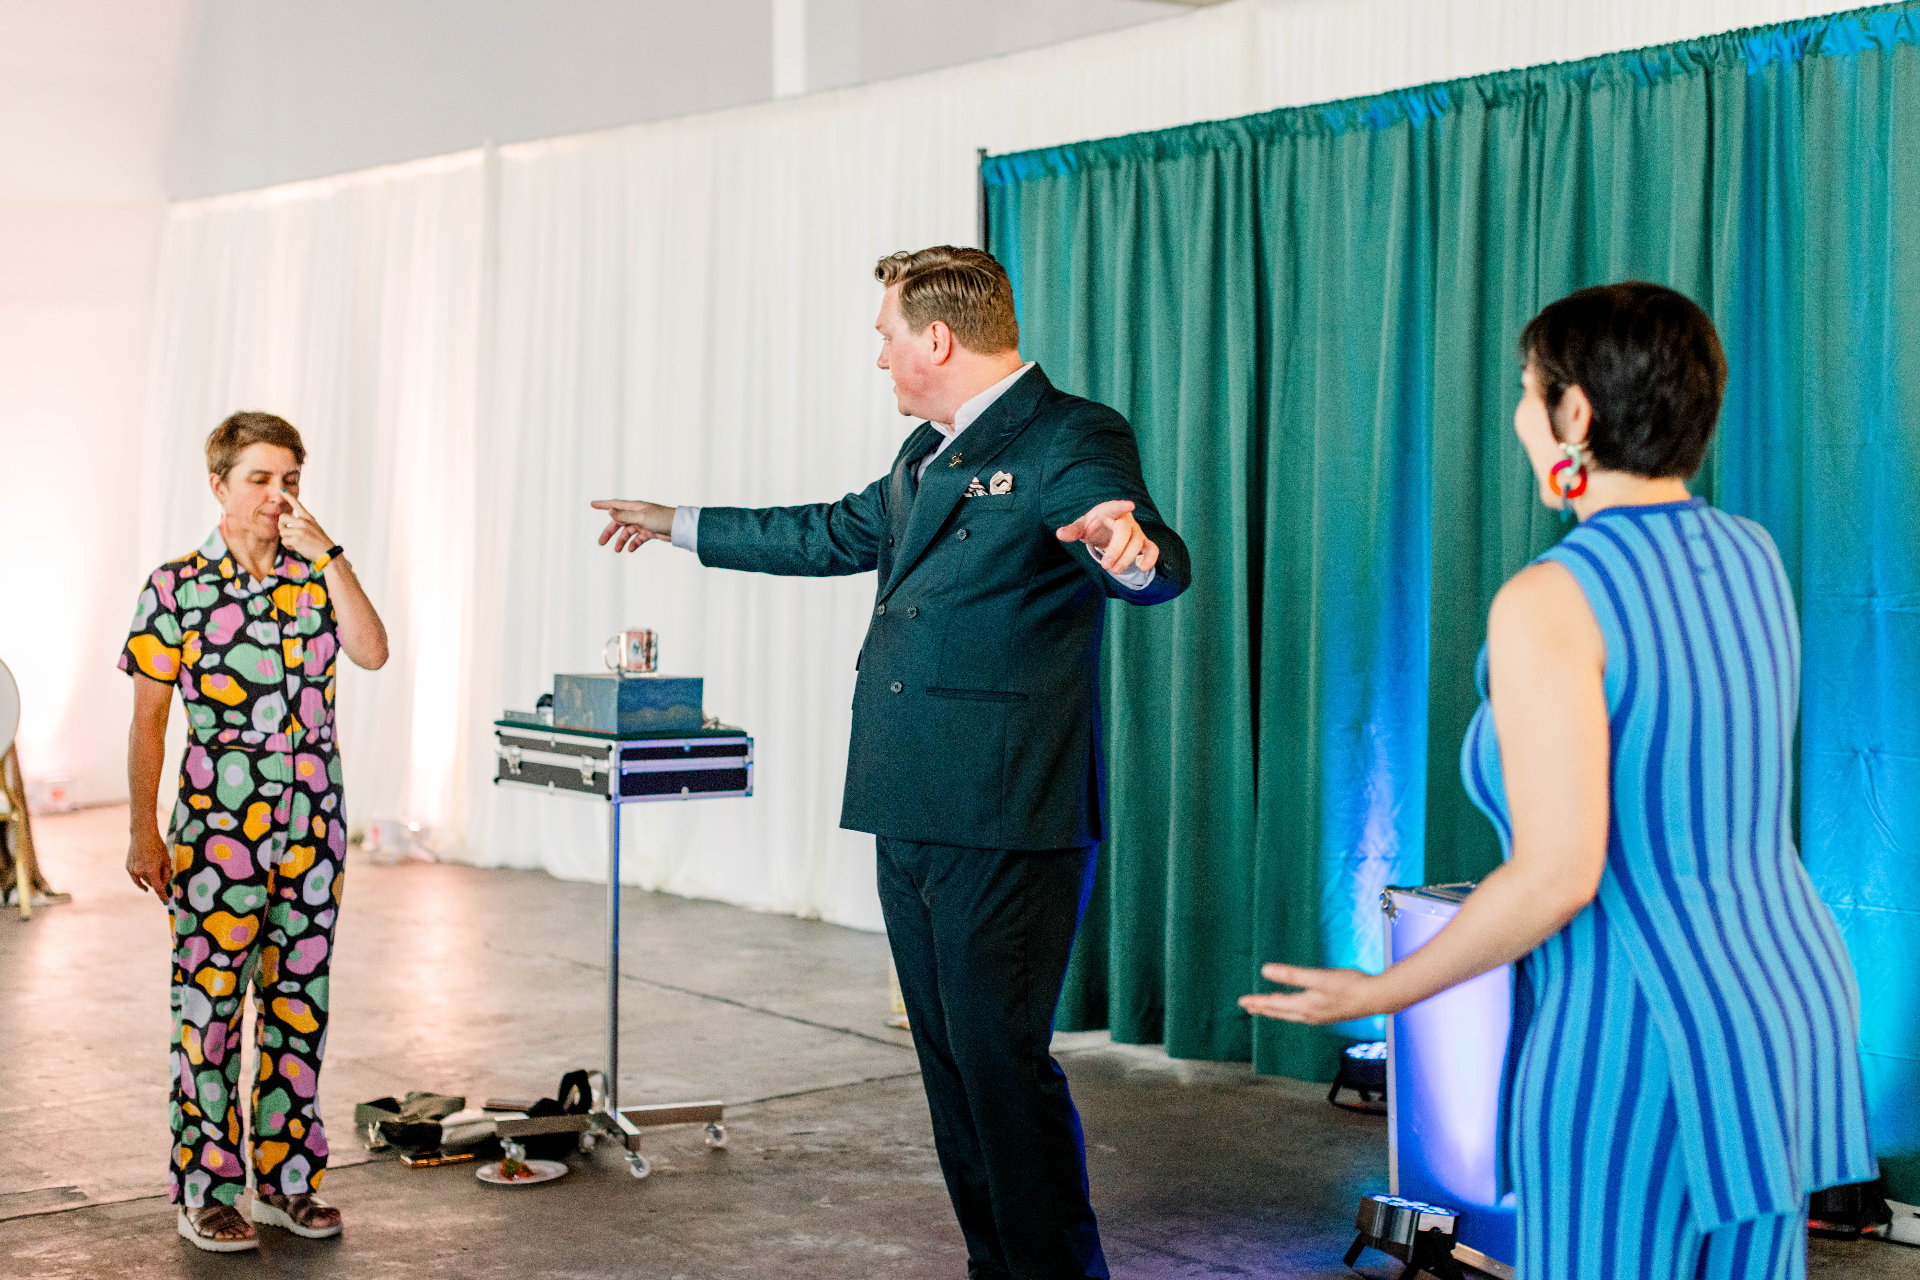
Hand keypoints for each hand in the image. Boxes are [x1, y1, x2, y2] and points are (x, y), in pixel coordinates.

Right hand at [127, 828, 173, 903]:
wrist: (142, 835)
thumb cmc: (157, 846)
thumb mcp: (166, 859)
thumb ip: (166, 874)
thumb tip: (163, 885)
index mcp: (151, 870)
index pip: (158, 888)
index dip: (163, 896)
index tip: (166, 902)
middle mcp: (140, 872)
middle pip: (152, 883)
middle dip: (158, 881)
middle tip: (162, 870)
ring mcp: (132, 870)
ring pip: (144, 881)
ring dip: (150, 878)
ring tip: (153, 865)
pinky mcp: (128, 867)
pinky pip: (136, 877)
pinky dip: (141, 878)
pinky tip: (145, 878)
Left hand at [276, 494, 335, 561]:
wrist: (327, 553)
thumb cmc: (320, 543)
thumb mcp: (314, 528)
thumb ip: (302, 524)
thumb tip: (285, 525)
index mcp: (308, 518)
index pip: (297, 504)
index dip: (288, 497)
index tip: (281, 490)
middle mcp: (304, 522)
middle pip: (282, 518)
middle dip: (281, 526)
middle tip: (287, 532)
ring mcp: (300, 530)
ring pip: (282, 532)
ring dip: (286, 539)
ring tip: (296, 543)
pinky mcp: (296, 539)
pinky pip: (284, 541)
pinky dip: (289, 546)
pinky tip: (297, 547)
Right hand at [591, 499, 674, 551]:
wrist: (679, 527)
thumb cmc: (662, 518)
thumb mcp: (641, 517)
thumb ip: (625, 515)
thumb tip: (610, 510)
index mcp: (634, 507)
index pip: (615, 505)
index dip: (603, 505)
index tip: (592, 504)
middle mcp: (637, 514)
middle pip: (619, 522)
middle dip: (610, 532)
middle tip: (601, 542)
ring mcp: (643, 523)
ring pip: (628, 532)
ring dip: (621, 540)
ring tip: (617, 550)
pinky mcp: (650, 531)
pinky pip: (638, 538)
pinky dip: (634, 543)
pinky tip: (631, 549)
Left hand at [1056, 499, 1157, 577]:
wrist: (1105, 531)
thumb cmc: (1093, 526)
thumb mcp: (1082, 527)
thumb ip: (1073, 530)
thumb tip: (1059, 534)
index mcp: (1109, 511)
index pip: (1115, 507)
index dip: (1122, 506)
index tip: (1131, 505)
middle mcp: (1125, 519)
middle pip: (1126, 532)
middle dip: (1116, 550)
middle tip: (1106, 566)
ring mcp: (1136, 531)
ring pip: (1137, 543)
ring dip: (1127, 559)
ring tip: (1114, 571)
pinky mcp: (1143, 542)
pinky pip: (1151, 549)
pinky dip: (1150, 558)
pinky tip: (1143, 568)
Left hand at [1239, 963, 1384, 1024]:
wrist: (1376, 998)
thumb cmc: (1349, 985)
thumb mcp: (1318, 977)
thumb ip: (1291, 974)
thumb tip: (1265, 970)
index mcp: (1305, 1006)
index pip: (1274, 1005)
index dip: (1257, 1002)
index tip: (1242, 1001)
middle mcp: (1309, 1015)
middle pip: (1280, 1012)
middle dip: (1263, 1009)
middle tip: (1248, 1006)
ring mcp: (1319, 1016)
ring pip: (1290, 1015)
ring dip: (1276, 1011)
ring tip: (1265, 1008)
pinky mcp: (1328, 1014)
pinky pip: (1301, 1015)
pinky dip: (1290, 1011)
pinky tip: (1294, 1008)